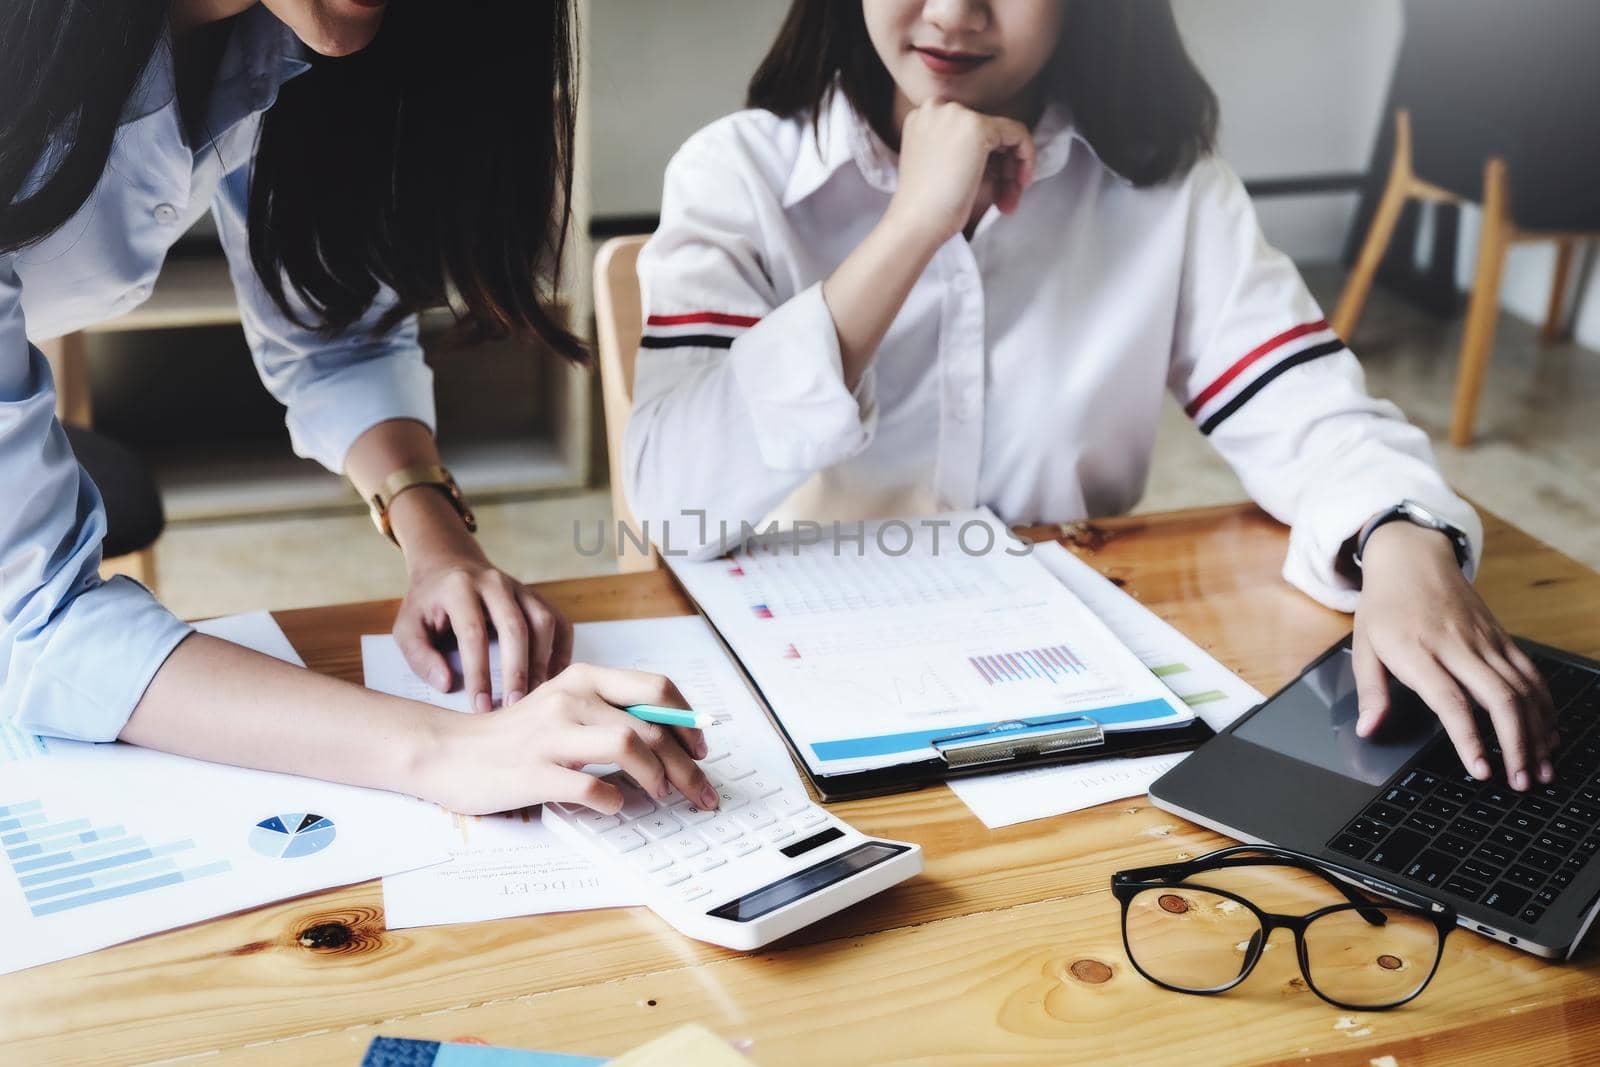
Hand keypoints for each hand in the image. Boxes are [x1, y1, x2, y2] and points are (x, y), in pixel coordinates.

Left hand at [394, 542, 571, 712]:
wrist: (448, 563)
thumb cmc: (427, 603)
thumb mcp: (407, 627)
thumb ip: (420, 657)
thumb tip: (447, 684)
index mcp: (459, 589)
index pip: (473, 633)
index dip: (479, 672)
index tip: (480, 706)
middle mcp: (494, 583)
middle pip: (515, 627)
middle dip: (517, 670)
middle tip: (513, 705)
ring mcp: (519, 588)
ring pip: (543, 622)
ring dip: (542, 661)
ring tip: (534, 695)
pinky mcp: (536, 596)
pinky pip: (558, 622)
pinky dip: (561, 650)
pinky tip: (551, 677)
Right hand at [420, 663, 717, 816]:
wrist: (451, 752)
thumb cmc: (516, 736)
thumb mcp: (565, 707)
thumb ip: (609, 713)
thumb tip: (667, 741)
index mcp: (585, 677)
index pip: (657, 687)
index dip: (688, 720)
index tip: (702, 750)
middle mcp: (572, 697)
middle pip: (651, 725)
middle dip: (686, 765)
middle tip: (701, 793)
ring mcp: (551, 733)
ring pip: (627, 745)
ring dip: (655, 776)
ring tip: (659, 796)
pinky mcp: (534, 770)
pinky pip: (589, 785)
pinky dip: (612, 800)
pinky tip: (614, 806)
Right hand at [883, 99, 1034, 249]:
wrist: (916, 222)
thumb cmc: (928, 207)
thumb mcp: (942, 168)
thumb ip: (965, 151)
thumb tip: (1005, 153)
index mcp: (922, 118)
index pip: (968, 131)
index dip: (985, 160)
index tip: (993, 186)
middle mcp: (937, 108)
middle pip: (987, 132)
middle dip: (1001, 168)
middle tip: (1005, 198)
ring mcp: (957, 115)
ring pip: (1004, 134)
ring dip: (1011, 170)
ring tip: (1009, 202)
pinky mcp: (978, 127)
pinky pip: (1018, 134)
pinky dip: (1026, 158)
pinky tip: (1020, 184)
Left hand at [1352, 521, 1556, 790]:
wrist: (1412, 559)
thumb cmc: (1384, 607)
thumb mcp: (1363, 646)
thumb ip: (1370, 691)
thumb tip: (1368, 731)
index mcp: (1417, 652)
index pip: (1450, 701)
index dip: (1468, 738)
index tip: (1481, 770)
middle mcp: (1457, 646)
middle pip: (1499, 698)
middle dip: (1516, 745)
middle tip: (1519, 782)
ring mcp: (1485, 641)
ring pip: (1523, 690)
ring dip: (1536, 732)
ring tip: (1539, 770)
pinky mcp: (1502, 637)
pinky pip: (1530, 674)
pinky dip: (1544, 707)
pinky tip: (1547, 733)